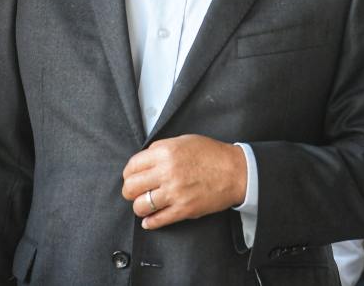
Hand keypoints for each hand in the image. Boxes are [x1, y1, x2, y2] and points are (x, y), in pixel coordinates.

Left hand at [121, 134, 246, 229]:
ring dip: (139, 207)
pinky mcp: (184, 209)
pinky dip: (150, 223)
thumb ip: (161, 149)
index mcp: (165, 152)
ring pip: (141, 206)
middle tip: (134, 192)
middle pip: (131, 187)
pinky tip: (149, 220)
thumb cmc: (211, 154)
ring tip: (144, 206)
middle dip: (129, 191)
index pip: (132, 166)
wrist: (235, 172)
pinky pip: (158, 220)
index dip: (128, 173)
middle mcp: (167, 172)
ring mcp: (175, 193)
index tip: (130, 177)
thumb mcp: (183, 141)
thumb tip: (143, 161)